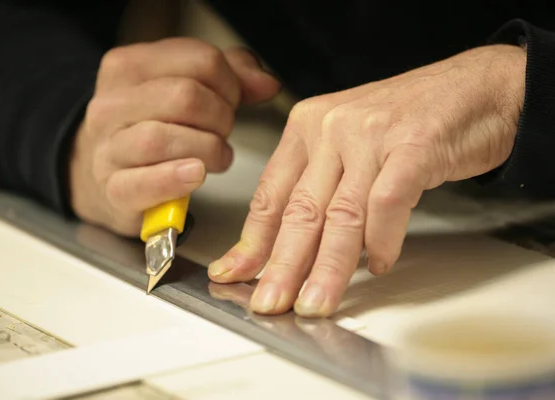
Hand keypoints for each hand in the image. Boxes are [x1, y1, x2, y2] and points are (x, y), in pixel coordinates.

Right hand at [69, 38, 279, 235]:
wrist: (108, 176)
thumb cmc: (155, 128)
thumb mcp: (186, 88)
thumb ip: (230, 76)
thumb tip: (267, 83)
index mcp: (129, 65)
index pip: (199, 59)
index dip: (231, 83)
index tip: (232, 101)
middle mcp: (110, 102)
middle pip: (185, 97)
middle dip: (221, 117)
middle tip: (224, 132)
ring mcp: (107, 147)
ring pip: (162, 138)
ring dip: (207, 149)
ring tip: (217, 157)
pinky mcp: (113, 189)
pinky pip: (144, 182)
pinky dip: (175, 179)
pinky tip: (195, 175)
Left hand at [209, 44, 525, 316]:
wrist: (478, 85)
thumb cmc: (412, 119)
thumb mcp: (349, 145)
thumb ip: (323, 189)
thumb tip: (299, 249)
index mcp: (307, 126)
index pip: (271, 194)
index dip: (253, 241)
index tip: (237, 272)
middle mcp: (332, 127)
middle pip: (299, 210)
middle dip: (282, 266)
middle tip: (269, 302)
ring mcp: (370, 135)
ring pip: (339, 216)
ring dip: (326, 269)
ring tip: (315, 303)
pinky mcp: (412, 147)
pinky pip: (386, 206)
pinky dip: (381, 243)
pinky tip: (379, 265)